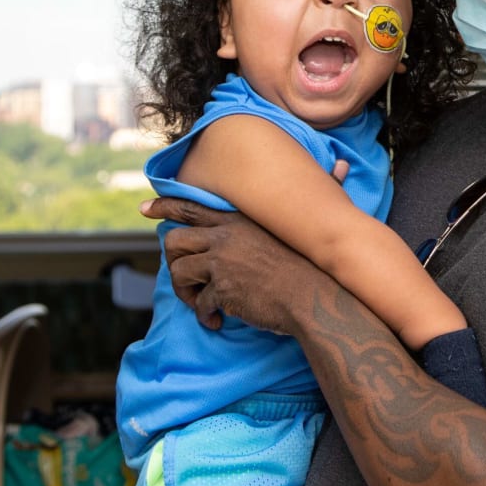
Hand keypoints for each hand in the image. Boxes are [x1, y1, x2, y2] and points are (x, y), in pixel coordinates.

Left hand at [139, 197, 322, 334]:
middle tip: (187, 280)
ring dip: (185, 292)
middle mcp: (225, 237)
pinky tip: (218, 321)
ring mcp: (222, 262)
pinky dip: (205, 316)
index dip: (164, 207)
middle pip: (173, 241)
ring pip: (178, 273)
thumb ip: (310, 196)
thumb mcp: (303, 223)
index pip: (190, 207)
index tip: (144, 210)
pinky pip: (199, 303)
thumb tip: (342, 164)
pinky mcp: (223, 289)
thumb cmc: (313, 263)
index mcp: (238, 220)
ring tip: (202, 304)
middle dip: (173, 262)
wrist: (315, 297)